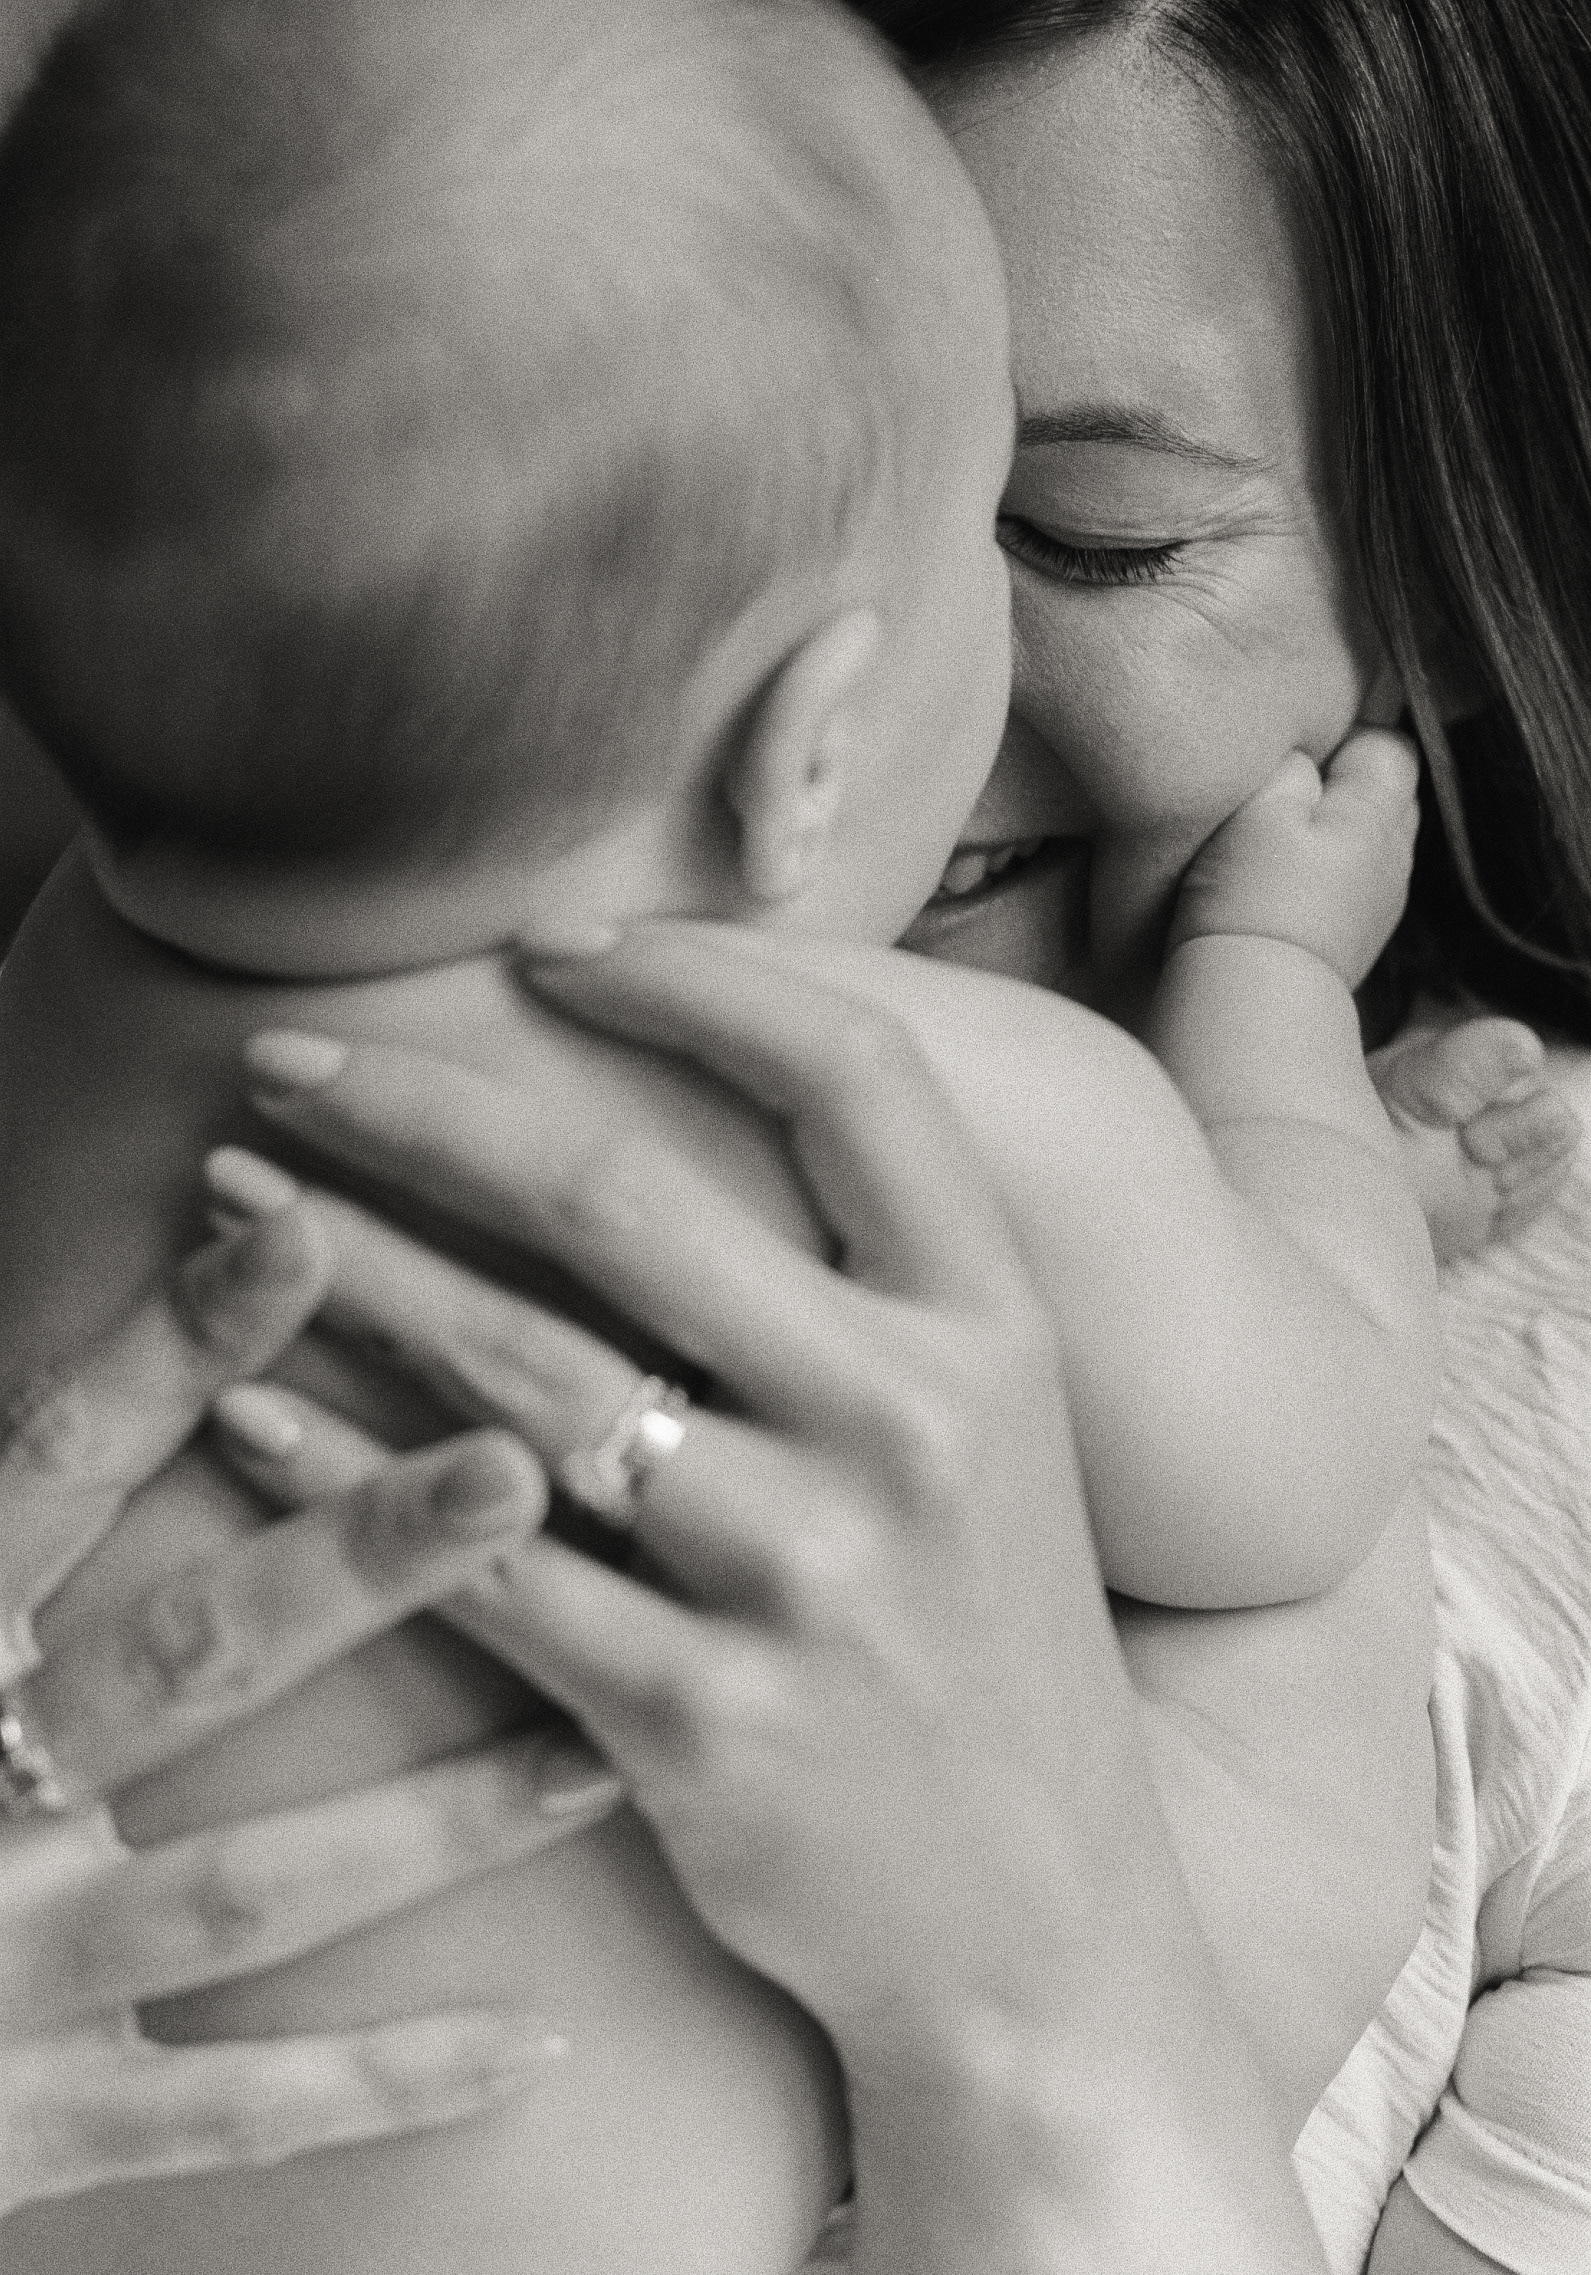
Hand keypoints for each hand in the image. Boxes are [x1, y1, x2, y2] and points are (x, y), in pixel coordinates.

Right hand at [0, 1211, 617, 2212]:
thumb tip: (47, 1400)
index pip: (47, 1473)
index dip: (170, 1352)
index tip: (306, 1237)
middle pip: (181, 1660)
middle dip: (352, 1565)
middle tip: (516, 1471)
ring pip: (247, 1889)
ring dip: (434, 1827)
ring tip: (597, 1758)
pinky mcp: (20, 2136)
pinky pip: (229, 2115)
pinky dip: (380, 2083)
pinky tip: (535, 2042)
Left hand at [232, 926, 1132, 2039]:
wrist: (1038, 1926)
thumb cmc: (994, 1642)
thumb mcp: (1002, 1430)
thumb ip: (877, 1278)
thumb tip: (675, 1110)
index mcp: (993, 1326)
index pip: (850, 1077)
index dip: (693, 980)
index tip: (549, 948)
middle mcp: (910, 1429)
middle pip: (624, 1205)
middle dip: (424, 1110)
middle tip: (285, 1062)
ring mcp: (805, 1582)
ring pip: (521, 1379)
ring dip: (348, 1273)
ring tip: (232, 1205)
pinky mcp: (701, 1725)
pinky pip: (481, 1572)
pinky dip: (344, 1486)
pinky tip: (245, 1416)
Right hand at [1170, 729, 1419, 987]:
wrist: (1254, 1002)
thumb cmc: (1251, 897)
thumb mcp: (1258, 807)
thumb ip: (1292, 764)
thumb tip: (1305, 754)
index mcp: (1380, 813)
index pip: (1391, 745)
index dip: (1344, 740)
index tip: (1296, 759)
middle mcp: (1397, 856)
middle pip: (1387, 794)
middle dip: (1343, 786)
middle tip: (1284, 799)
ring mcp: (1383, 903)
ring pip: (1370, 843)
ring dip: (1332, 836)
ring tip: (1279, 849)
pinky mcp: (1359, 940)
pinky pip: (1353, 886)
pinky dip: (1325, 878)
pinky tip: (1283, 892)